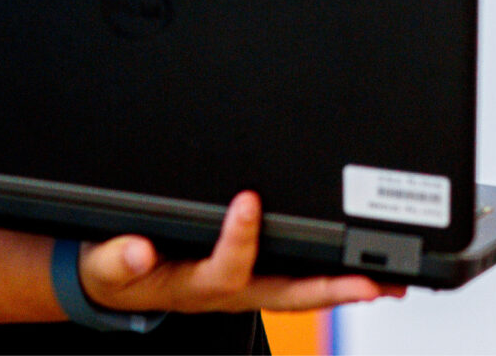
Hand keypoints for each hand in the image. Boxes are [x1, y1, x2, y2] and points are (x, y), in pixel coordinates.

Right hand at [79, 191, 406, 313]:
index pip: (226, 267)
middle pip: (286, 294)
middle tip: (371, 282)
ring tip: (389, 280)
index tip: (248, 201)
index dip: (239, 239)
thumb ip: (118, 257)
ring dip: (345, 287)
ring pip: (302, 290)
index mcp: (193, 284)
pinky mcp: (255, 275)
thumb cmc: (118, 268)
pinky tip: (365, 269)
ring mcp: (247, 285)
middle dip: (330, 290)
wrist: (118, 281)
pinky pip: (299, 278)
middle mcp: (230, 290)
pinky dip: (334, 276)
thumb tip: (136, 251)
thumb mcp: (106, 262)